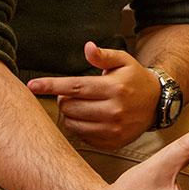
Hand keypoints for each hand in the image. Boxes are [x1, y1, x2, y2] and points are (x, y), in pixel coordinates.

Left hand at [27, 42, 158, 149]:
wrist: (157, 104)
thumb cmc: (135, 78)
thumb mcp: (123, 61)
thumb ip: (103, 56)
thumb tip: (88, 47)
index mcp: (114, 88)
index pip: (75, 87)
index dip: (51, 86)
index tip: (31, 85)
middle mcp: (114, 110)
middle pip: (70, 107)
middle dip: (63, 99)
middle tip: (72, 94)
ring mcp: (113, 129)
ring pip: (73, 124)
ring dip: (69, 114)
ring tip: (80, 105)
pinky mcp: (113, 142)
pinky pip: (82, 137)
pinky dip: (79, 127)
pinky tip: (89, 118)